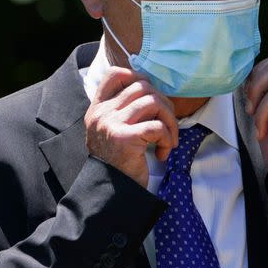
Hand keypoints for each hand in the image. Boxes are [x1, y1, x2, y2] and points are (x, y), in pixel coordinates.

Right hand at [84, 66, 178, 187]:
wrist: (111, 193)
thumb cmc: (119, 163)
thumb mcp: (113, 132)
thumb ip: (124, 111)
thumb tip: (154, 92)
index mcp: (98, 109)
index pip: (114, 74)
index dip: (137, 77)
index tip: (150, 96)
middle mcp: (101, 113)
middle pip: (143, 86)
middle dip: (164, 104)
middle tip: (167, 126)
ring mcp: (111, 124)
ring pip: (153, 102)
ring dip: (170, 121)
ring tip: (168, 140)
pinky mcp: (124, 138)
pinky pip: (157, 126)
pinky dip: (167, 139)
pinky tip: (162, 153)